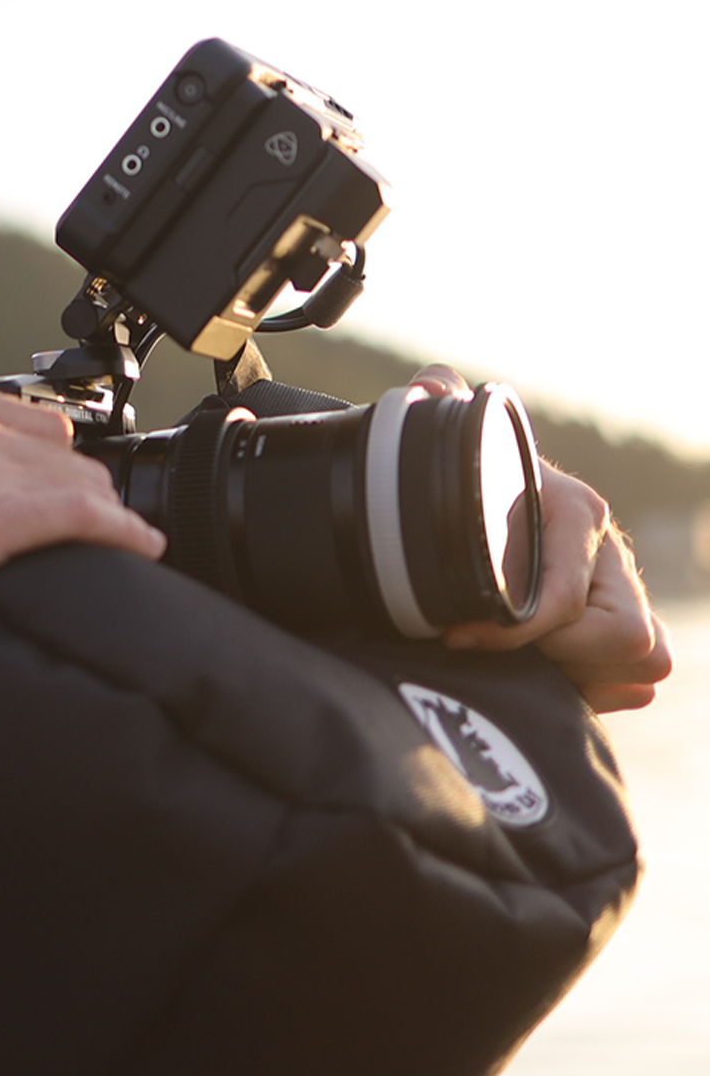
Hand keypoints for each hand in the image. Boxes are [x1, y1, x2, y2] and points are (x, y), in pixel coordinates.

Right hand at [0, 382, 165, 623]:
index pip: (34, 423)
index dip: (54, 470)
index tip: (60, 501)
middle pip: (70, 454)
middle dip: (81, 497)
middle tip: (85, 544)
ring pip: (88, 484)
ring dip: (98, 522)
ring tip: (103, 560)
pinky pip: (95, 519)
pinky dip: (125, 540)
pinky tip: (138, 559)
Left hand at [412, 365, 672, 712]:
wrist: (477, 498)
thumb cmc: (464, 478)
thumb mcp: (452, 445)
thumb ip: (440, 405)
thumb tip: (433, 385)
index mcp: (578, 511)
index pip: (571, 601)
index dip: (513, 631)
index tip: (457, 633)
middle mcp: (610, 554)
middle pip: (631, 642)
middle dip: (561, 658)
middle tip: (495, 647)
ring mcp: (621, 595)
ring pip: (643, 665)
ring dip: (581, 677)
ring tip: (517, 662)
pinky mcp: (616, 631)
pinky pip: (635, 682)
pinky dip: (594, 689)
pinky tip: (540, 674)